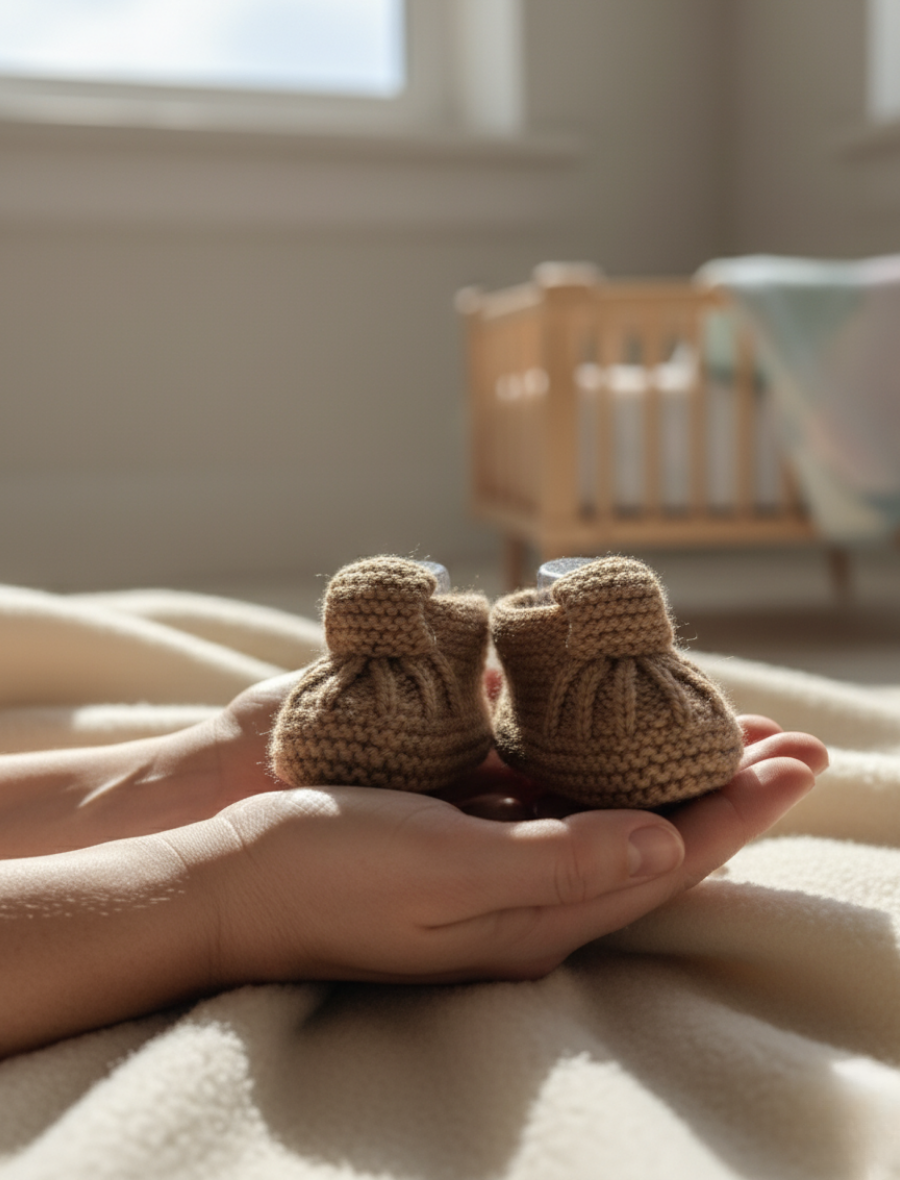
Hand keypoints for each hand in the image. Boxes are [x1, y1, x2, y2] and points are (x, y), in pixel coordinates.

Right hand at [192, 715, 826, 986]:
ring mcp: (494, 870)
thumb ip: (559, 861)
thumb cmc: (328, 871)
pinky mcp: (462, 837)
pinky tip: (616, 740)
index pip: (666, 863)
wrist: (232, 881)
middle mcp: (527, 900)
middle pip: (655, 842)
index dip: (740, 812)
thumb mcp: (447, 868)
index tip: (801, 762)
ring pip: (612, 820)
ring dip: (674, 778)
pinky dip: (601, 771)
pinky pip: (554, 804)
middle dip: (726, 793)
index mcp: (535, 918)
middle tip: (793, 744)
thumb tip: (670, 849)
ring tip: (729, 736)